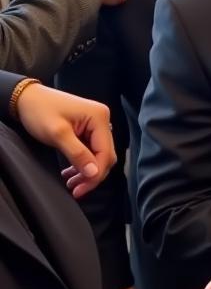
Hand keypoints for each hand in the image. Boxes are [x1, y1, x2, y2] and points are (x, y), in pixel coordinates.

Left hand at [11, 81, 115, 197]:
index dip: (95, 174)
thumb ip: (77, 154)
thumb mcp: (57, 134)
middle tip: (76, 189)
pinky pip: (91, 150)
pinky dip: (82, 162)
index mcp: (99, 118)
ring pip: (98, 155)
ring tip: (71, 183)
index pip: (105, 153)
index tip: (80, 189)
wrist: (26, 98)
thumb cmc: (40, 111)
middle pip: (105, 155)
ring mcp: (96, 124)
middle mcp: (103, 120)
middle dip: (91, 175)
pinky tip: (71, 171)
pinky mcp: (89, 128)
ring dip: (87, 171)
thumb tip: (94, 173)